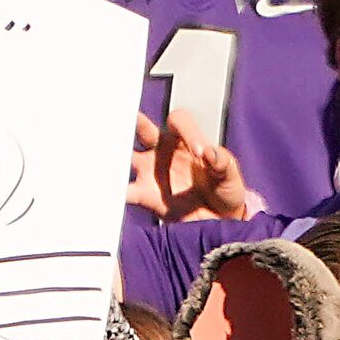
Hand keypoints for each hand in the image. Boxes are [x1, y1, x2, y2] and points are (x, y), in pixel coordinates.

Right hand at [126, 109, 256, 220]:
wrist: (219, 222)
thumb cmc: (225, 190)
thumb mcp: (230, 174)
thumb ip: (222, 162)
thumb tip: (210, 154)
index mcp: (184, 139)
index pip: (179, 122)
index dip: (188, 132)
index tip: (200, 153)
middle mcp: (163, 151)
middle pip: (143, 129)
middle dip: (133, 122)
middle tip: (126, 117)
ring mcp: (151, 173)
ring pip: (127, 157)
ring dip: (117, 155)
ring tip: (109, 154)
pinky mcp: (146, 196)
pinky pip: (127, 192)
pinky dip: (117, 192)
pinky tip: (113, 192)